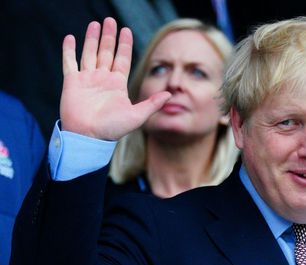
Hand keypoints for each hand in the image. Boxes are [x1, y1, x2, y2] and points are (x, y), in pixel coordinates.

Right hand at [59, 18, 170, 139]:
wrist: (89, 137)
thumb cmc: (113, 129)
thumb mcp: (137, 116)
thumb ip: (152, 103)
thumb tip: (170, 94)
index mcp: (117, 84)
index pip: (122, 59)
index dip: (124, 45)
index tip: (126, 30)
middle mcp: (102, 79)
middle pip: (106, 52)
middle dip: (109, 36)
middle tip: (110, 20)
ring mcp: (87, 79)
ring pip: (89, 53)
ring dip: (91, 38)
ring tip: (95, 24)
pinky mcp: (72, 82)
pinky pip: (69, 63)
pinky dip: (69, 50)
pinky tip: (70, 38)